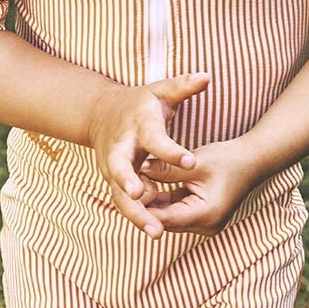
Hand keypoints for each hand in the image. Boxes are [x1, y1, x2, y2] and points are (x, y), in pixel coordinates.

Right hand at [86, 72, 209, 237]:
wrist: (101, 114)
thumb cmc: (140, 103)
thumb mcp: (160, 90)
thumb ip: (183, 86)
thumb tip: (207, 76)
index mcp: (138, 124)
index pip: (155, 138)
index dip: (171, 150)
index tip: (190, 161)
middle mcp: (121, 146)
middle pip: (121, 167)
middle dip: (130, 183)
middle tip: (144, 197)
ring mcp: (113, 165)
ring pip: (119, 192)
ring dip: (135, 212)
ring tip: (155, 231)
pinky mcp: (112, 180)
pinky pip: (122, 200)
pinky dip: (134, 214)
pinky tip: (153, 228)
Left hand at [137, 138, 257, 235]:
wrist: (252, 160)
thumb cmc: (227, 159)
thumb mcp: (193, 163)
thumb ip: (165, 169)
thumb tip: (135, 170)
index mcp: (206, 215)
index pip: (165, 218)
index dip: (142, 207)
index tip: (125, 192)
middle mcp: (205, 226)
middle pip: (164, 221)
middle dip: (144, 205)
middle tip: (122, 188)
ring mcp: (204, 224)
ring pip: (168, 217)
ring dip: (151, 203)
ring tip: (131, 186)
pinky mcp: (201, 217)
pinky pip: (175, 211)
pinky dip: (162, 200)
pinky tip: (146, 187)